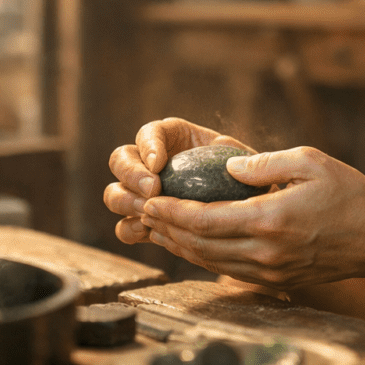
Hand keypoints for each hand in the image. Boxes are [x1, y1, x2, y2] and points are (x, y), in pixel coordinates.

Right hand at [103, 118, 250, 244]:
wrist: (247, 210)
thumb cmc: (248, 178)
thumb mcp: (248, 160)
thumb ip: (242, 156)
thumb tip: (237, 163)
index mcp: (172, 137)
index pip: (148, 133)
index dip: (148, 145)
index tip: (159, 163)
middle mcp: (151, 162)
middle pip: (120, 160)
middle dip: (131, 175)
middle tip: (152, 190)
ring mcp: (144, 193)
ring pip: (115, 193)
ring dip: (126, 202)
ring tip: (149, 212)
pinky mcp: (146, 220)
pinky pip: (126, 226)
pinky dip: (132, 229)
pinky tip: (149, 231)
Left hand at [140, 146, 364, 289]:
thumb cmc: (350, 195)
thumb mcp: (309, 161)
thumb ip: (262, 164)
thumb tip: (226, 166)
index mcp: (270, 220)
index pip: (205, 221)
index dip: (171, 212)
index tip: (151, 199)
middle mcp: (265, 252)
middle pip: (200, 246)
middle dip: (167, 228)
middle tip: (144, 211)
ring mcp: (271, 272)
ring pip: (210, 263)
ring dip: (180, 246)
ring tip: (158, 227)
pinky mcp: (277, 281)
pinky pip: (229, 271)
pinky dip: (203, 258)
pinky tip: (192, 244)